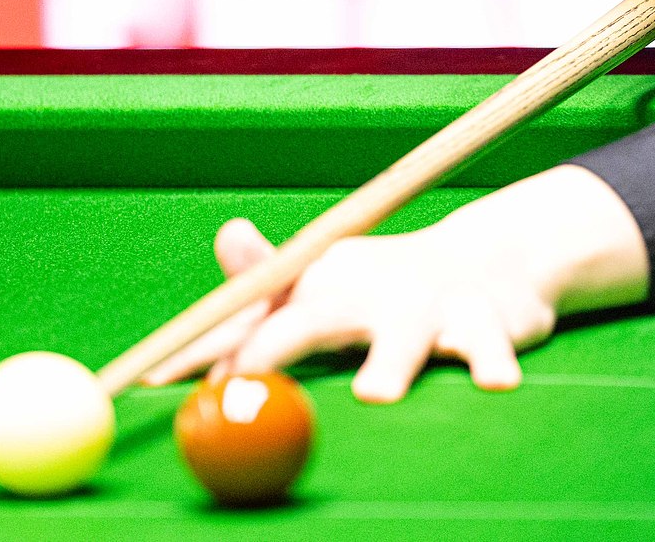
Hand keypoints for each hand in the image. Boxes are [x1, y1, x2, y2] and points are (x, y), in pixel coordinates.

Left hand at [140, 165, 649, 402]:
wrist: (493, 262)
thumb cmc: (387, 291)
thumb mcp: (323, 289)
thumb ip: (261, 294)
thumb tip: (202, 266)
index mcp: (320, 292)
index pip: (253, 322)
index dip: (207, 353)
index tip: (159, 383)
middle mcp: (367, 296)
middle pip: (314, 322)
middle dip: (280, 346)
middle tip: (247, 378)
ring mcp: (428, 310)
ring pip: (404, 341)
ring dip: (388, 364)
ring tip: (376, 393)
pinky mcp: (488, 325)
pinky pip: (487, 350)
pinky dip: (490, 365)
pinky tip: (496, 385)